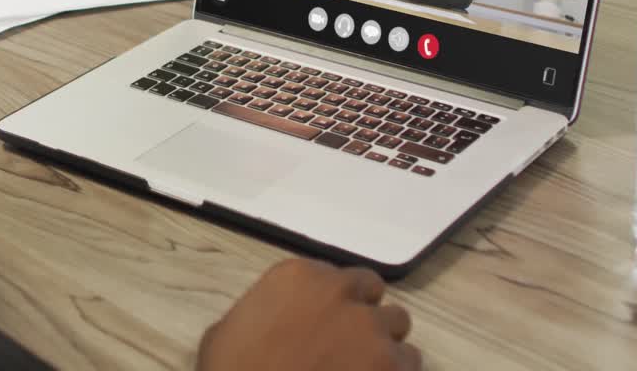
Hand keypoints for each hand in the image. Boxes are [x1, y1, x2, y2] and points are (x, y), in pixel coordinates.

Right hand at [198, 259, 420, 370]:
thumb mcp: (226, 333)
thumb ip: (261, 314)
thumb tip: (269, 324)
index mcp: (298, 276)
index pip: (338, 276)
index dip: (335, 301)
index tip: (326, 322)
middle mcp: (340, 294)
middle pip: (372, 293)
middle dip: (363, 315)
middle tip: (348, 343)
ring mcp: (370, 330)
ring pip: (398, 326)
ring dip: (384, 343)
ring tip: (366, 367)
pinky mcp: (390, 365)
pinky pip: (410, 362)